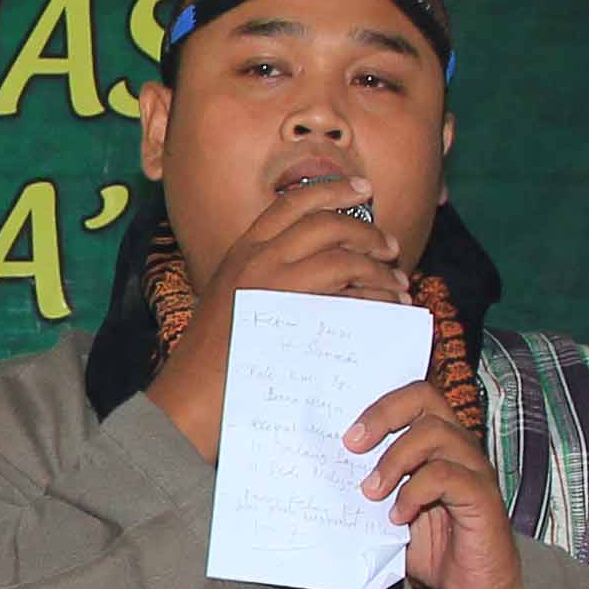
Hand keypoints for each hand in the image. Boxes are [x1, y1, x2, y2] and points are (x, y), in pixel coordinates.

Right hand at [145, 172, 416, 457]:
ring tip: (397, 283)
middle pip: (326, 224)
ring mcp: (275, 288)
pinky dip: (377, 297)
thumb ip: (263, 278)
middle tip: (390, 247)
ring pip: (344, 258)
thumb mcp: (231, 300)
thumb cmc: (213, 360)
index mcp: (241, 251)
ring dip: (379, 268)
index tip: (363, 189)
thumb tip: (314, 269)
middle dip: (368, 232)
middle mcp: (257, 260)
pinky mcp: (295, 319)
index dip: (333, 189)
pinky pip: (350, 296)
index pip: (292, 203)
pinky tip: (389, 308)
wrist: (191, 400)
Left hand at [349, 380, 519, 588]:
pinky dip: (414, 492)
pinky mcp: (483, 496)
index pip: (413, 397)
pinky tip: (398, 517)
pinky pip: (447, 476)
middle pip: (424, 399)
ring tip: (371, 492)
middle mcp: (459, 447)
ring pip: (435, 433)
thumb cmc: (437, 550)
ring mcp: (473, 469)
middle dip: (382, 415)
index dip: (379, 406)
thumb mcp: (391, 514)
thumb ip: (371, 490)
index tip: (347, 435)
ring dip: (393, 460)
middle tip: (352, 446)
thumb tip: (326, 474)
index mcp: (437, 444)